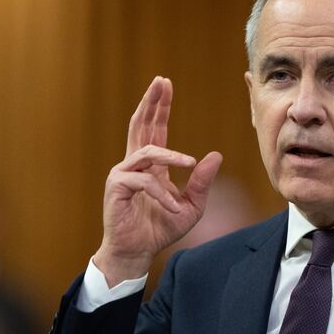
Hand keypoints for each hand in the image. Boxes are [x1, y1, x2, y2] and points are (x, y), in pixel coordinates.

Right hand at [94, 76, 222, 286]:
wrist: (139, 252)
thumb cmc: (161, 228)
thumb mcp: (192, 206)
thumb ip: (202, 182)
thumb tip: (215, 155)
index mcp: (151, 165)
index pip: (154, 128)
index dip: (160, 106)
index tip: (165, 84)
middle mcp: (135, 164)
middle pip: (141, 125)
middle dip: (151, 102)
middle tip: (161, 81)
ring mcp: (123, 174)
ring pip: (147, 151)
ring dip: (171, 155)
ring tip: (189, 162)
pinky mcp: (117, 188)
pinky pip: (144, 181)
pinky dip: (162, 193)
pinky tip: (173, 205)